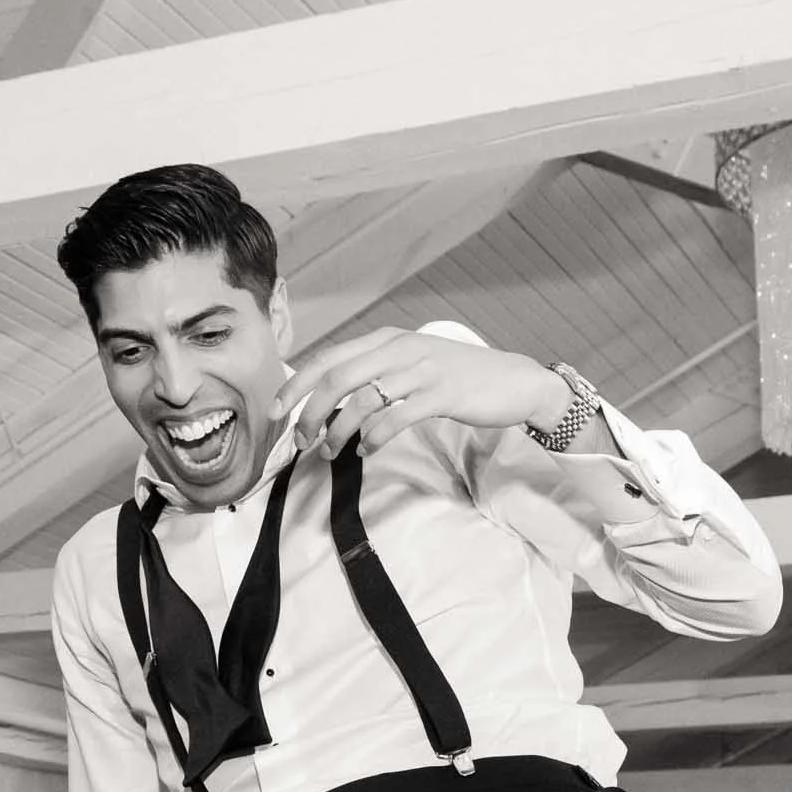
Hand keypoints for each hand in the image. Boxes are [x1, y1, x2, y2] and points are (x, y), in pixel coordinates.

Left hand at [270, 326, 569, 459]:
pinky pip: (395, 418)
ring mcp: (421, 370)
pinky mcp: (441, 395)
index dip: (296, 383)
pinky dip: (374, 438)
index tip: (276, 410)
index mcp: (387, 339)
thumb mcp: (414, 362)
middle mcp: (399, 349)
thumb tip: (334, 396)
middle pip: (337, 377)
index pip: (328, 357)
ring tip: (331, 452)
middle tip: (301, 440)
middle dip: (310, 412)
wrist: (514, 380)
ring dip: (339, 432)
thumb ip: (378, 370)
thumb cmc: (460, 377)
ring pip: (362, 400)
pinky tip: (367, 450)